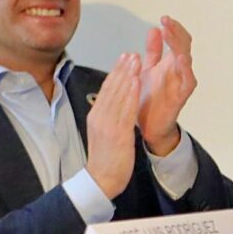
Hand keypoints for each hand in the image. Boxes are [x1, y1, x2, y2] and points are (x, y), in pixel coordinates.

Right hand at [83, 54, 141, 199]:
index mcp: (96, 116)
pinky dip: (130, 93)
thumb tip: (114, 106)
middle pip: (111, 88)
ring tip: (135, 60)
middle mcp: (99, 116)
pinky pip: (125, 109)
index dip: (115, 73)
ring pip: (118, 94)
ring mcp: (107, 123)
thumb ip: (108, 119)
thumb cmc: (105, 159)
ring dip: (127, 75)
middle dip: (122, 69)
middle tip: (131, 53)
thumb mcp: (103, 134)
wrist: (101, 179)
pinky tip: (136, 81)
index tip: (123, 60)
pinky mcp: (117, 132)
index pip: (106, 90)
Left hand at [136, 16, 194, 154]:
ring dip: (178, 45)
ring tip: (170, 32)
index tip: (163, 18)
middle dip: (175, 32)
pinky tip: (181, 58)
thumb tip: (154, 29)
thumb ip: (153, 51)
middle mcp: (177, 70)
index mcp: (168, 63)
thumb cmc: (149, 97)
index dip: (171, 29)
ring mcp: (181, 82)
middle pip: (182, 45)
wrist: (147, 125)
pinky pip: (188, 81)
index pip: (175, 40)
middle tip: (166, 20)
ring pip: (185, 59)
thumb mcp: (147, 69)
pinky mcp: (181, 95)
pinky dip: (185, 68)